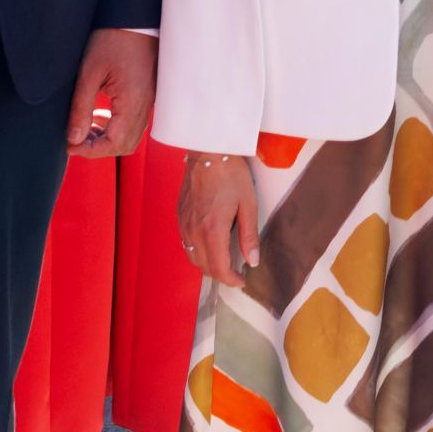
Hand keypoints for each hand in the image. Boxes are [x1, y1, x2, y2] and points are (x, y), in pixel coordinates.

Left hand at [67, 29, 156, 156]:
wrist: (133, 15)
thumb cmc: (111, 38)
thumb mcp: (89, 72)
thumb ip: (81, 108)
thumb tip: (73, 140)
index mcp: (133, 100)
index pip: (114, 144)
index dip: (90, 151)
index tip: (69, 146)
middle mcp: (146, 104)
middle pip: (125, 145)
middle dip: (99, 148)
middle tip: (75, 138)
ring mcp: (150, 99)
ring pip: (131, 135)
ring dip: (107, 138)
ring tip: (85, 126)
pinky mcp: (148, 93)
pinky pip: (134, 121)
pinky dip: (117, 126)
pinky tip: (100, 112)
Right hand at [178, 153, 259, 287]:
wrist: (208, 151)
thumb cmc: (229, 173)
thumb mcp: (247, 204)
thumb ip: (249, 236)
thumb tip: (252, 261)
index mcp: (212, 232)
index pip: (219, 270)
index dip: (231, 281)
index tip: (241, 280)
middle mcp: (194, 232)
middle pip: (204, 267)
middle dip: (220, 274)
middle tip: (235, 271)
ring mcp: (184, 224)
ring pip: (192, 257)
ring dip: (207, 264)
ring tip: (223, 260)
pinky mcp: (180, 216)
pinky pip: (186, 243)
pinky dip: (197, 251)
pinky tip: (208, 243)